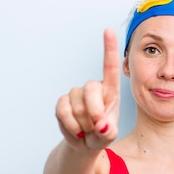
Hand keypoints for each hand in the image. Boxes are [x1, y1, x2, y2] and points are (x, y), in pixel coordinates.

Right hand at [55, 28, 119, 149]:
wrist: (84, 143)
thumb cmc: (101, 135)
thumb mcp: (109, 136)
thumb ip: (108, 132)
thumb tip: (100, 125)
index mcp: (110, 91)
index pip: (110, 67)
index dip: (109, 48)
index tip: (109, 30)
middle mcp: (93, 88)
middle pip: (91, 89)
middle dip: (94, 112)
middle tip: (97, 128)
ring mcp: (76, 94)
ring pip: (76, 103)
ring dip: (82, 123)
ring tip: (87, 130)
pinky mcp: (62, 102)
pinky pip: (63, 110)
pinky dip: (70, 125)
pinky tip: (76, 131)